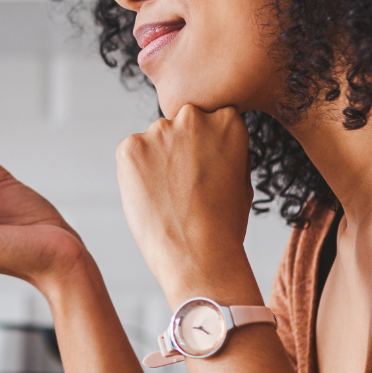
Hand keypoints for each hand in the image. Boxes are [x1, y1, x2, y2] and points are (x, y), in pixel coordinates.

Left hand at [116, 104, 256, 300]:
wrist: (199, 255)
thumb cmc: (224, 224)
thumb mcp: (242, 178)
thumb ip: (226, 150)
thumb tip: (212, 139)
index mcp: (227, 120)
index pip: (210, 120)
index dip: (205, 149)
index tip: (204, 172)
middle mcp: (193, 117)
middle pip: (180, 126)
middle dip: (180, 149)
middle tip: (184, 187)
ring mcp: (159, 130)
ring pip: (154, 141)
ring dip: (157, 161)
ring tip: (168, 197)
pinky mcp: (130, 147)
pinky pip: (131, 154)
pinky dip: (136, 173)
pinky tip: (152, 198)